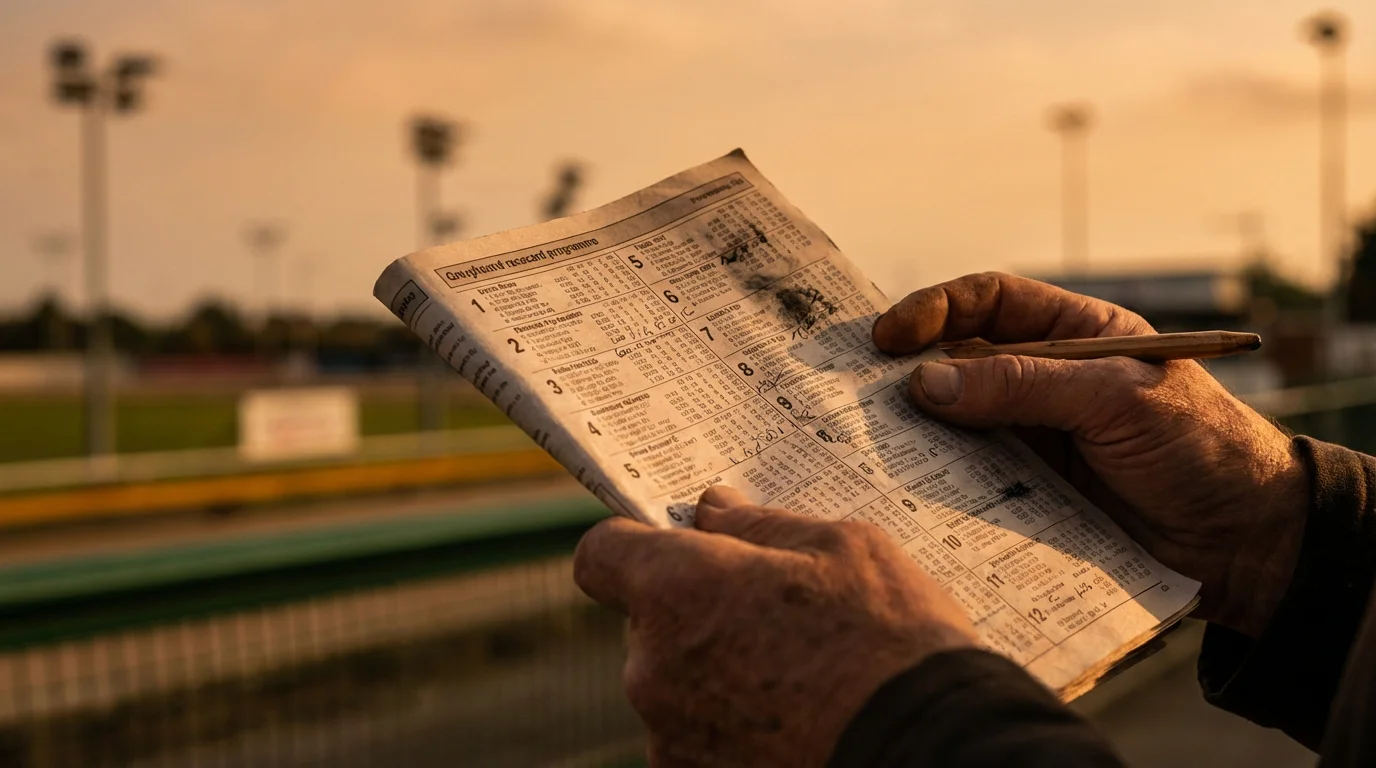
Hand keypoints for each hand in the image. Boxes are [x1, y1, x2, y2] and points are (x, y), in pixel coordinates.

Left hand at [574, 485, 976, 766]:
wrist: (935, 750)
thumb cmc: (893, 643)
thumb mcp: (843, 549)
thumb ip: (760, 526)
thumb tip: (713, 509)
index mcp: (679, 590)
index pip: (600, 554)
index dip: (632, 545)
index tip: (673, 547)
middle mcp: (654, 667)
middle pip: (645, 623)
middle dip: (693, 612)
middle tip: (770, 615)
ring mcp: (671, 736)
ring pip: (673, 684)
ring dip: (713, 673)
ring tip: (797, 677)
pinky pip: (694, 737)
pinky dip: (729, 727)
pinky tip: (793, 720)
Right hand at [872, 272, 1307, 637]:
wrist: (1245, 542)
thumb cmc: (1201, 448)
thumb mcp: (1115, 400)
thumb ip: (1022, 385)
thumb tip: (925, 383)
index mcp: (1076, 334)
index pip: (990, 301)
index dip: (935, 310)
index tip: (887, 338)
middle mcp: (1048, 378)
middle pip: (961, 359)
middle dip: (909, 369)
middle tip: (855, 390)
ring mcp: (1036, 435)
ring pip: (958, 419)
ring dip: (917, 427)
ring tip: (870, 439)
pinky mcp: (1031, 489)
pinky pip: (971, 475)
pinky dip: (938, 476)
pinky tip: (908, 482)